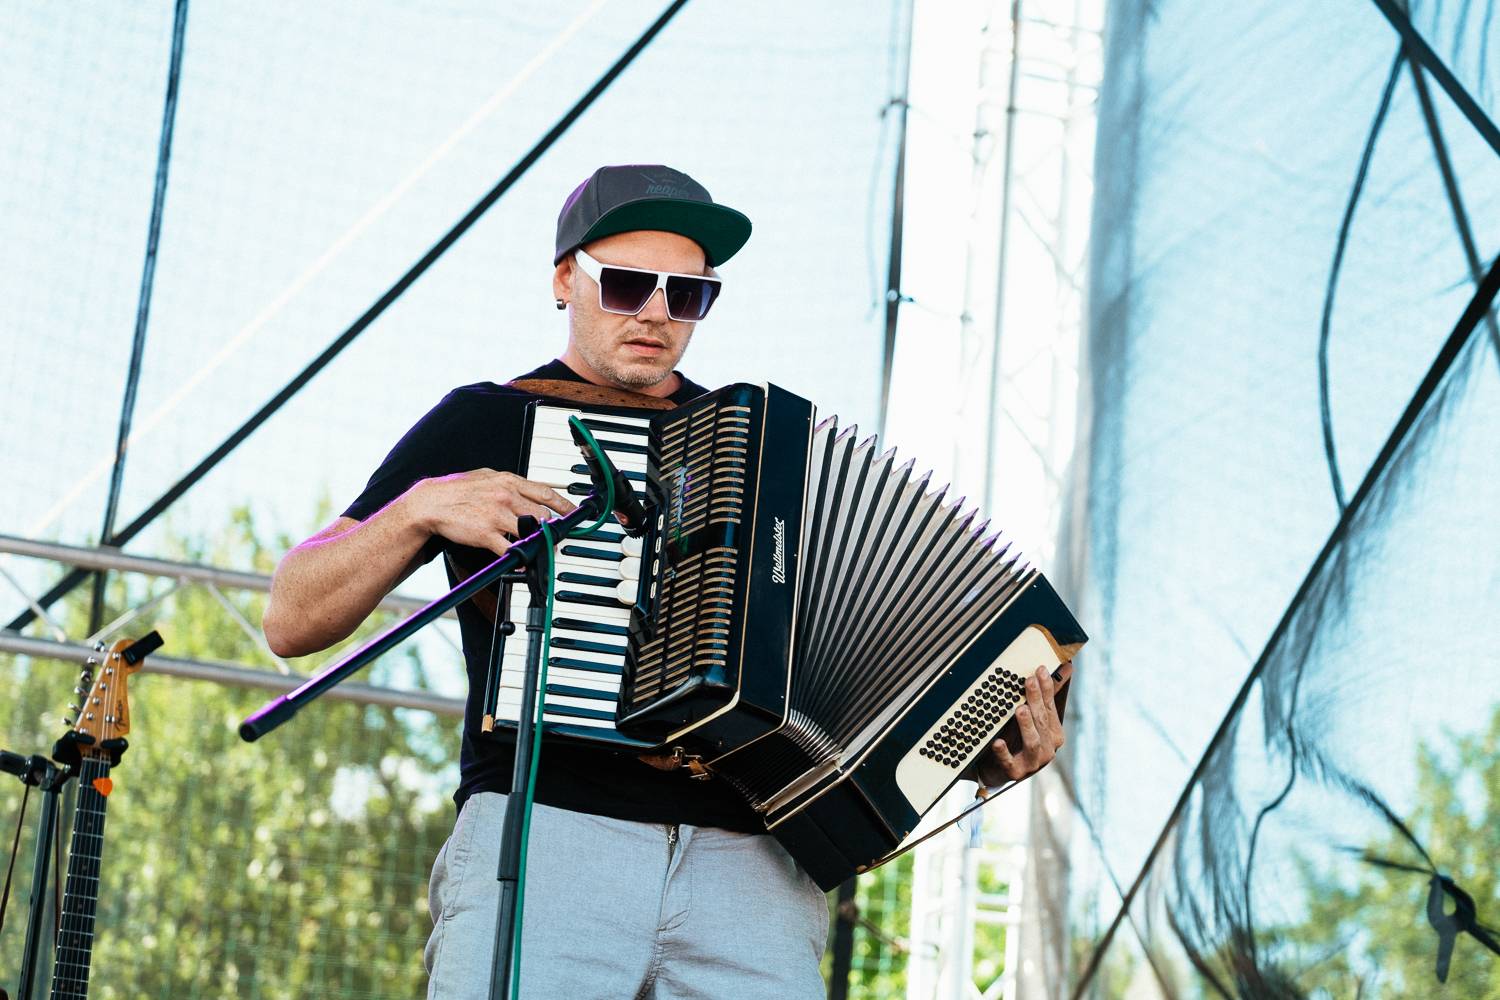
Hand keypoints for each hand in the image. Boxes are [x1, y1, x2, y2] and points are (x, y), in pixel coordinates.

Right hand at [407, 469, 575, 554]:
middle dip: (553, 528)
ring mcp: (497, 515)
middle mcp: (506, 496)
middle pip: (543, 514)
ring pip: (531, 531)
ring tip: (542, 549)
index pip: (546, 492)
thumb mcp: (486, 477)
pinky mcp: (486, 534)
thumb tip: (526, 489)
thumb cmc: (457, 490)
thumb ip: (507, 483)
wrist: (430, 503)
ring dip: (539, 542)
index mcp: (508, 481)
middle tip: (557, 536)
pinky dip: (520, 558)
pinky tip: (523, 562)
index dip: (565, 504)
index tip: (576, 513)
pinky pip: (510, 549)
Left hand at [972, 662, 1070, 786]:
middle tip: (1029, 681)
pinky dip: (1003, 752)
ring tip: (1020, 709)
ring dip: (1026, 725)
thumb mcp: (1034, 718)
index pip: (1050, 707)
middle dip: (1036, 700)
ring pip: (1032, 741)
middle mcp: (1048, 748)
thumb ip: (1048, 695)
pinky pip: (1009, 762)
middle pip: (1041, 721)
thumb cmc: (1019, 740)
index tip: (1040, 670)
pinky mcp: (1015, 773)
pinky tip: (997, 742)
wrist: (1000, 771)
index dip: (1046, 689)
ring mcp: (1033, 762)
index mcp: (1054, 734)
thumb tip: (1067, 667)